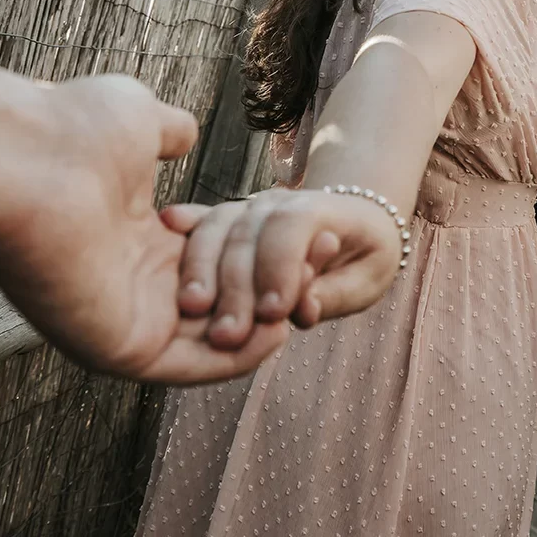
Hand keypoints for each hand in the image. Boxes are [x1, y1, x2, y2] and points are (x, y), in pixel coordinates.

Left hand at [0, 65, 290, 382]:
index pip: (212, 263)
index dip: (261, 252)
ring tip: (308, 296)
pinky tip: (279, 332)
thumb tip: (183, 131)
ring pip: (212, 339)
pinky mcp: (120, 351)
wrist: (18, 160)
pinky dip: (240, 357)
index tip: (310, 235)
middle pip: (219, 302)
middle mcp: (128, 287)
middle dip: (274, 289)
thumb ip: (169, 133)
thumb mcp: (139, 122)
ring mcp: (123, 322)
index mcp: (132, 241)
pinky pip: (192, 366)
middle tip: (321, 266)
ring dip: (266, 324)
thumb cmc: (68, 133)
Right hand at [163, 186, 405, 348]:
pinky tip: (168, 224)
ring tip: (193, 306)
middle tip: (227, 334)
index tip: (273, 312)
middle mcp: (280, 202)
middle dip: (237, 285)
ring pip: (218, 226)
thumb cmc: (365, 257)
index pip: (294, 228)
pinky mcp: (229, 220)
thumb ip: (334, 295)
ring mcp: (250, 207)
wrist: (357, 223)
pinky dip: (186, 225)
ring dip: (203, 267)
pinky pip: (203, 221)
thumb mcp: (368, 279)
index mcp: (323, 210)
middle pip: (248, 232)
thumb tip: (301, 312)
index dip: (282, 267)